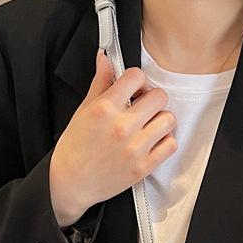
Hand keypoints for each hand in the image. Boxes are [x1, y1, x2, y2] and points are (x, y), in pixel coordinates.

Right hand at [49, 49, 177, 226]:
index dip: (137, 80)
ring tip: (149, 125)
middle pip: (159, 96)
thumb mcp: (83, 111)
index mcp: (104, 109)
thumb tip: (105, 58)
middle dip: (151, 98)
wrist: (71, 184)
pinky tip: (153, 141)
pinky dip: (165, 141)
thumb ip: (99, 84)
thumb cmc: (75, 149)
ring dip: (161, 119)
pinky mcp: (144, 167)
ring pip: (168, 119)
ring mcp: (135, 148)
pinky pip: (171, 145)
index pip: (136, 77)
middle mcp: (122, 127)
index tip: (134, 88)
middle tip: (143, 106)